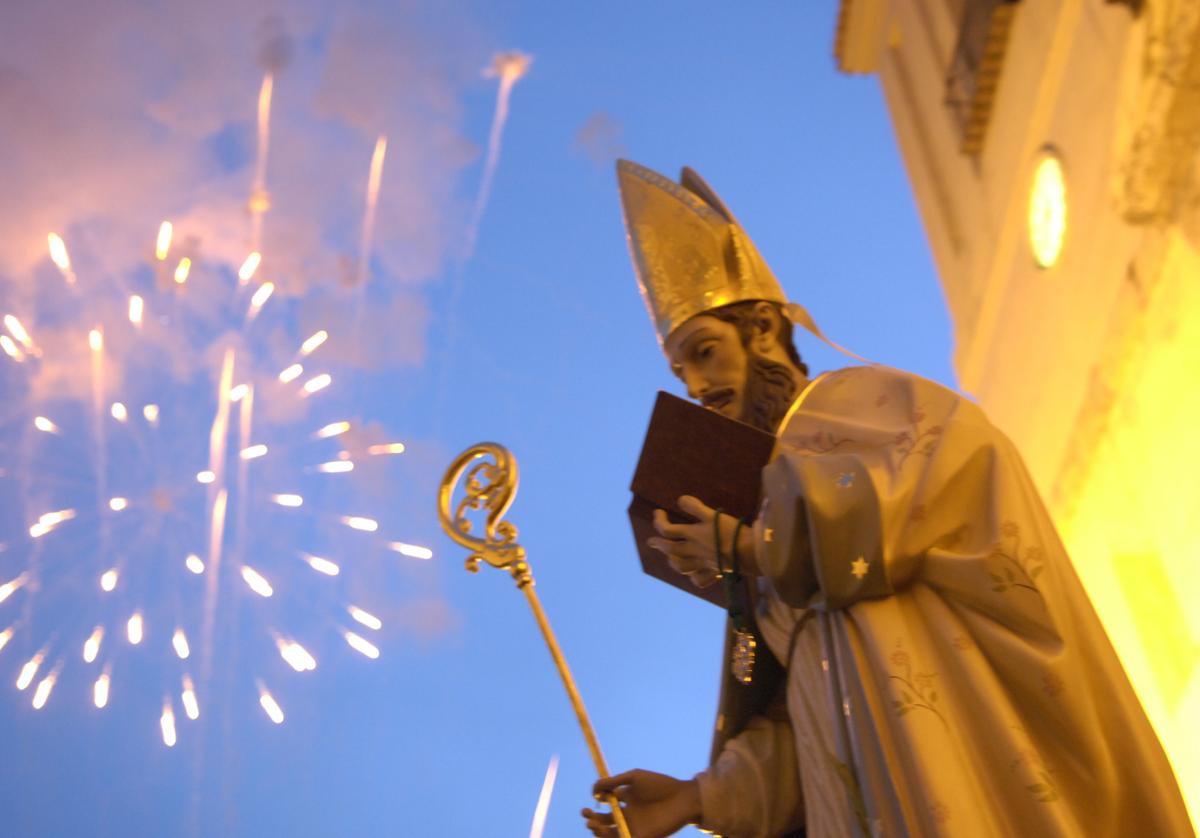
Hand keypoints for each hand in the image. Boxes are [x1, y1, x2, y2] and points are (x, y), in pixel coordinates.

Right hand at [581, 769, 701, 836]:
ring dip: (598, 832)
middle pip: (604, 822)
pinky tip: (607, 832)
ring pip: (610, 835)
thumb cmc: (660, 785)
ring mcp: (635, 828)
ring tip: (595, 824)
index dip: (598, 800)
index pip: (606, 805)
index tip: (599, 794)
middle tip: (587, 814)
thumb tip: (594, 790)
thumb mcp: (634, 778)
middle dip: (592, 819)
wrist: (682, 798)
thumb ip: (613, 782)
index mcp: (627, 800)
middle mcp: (629, 815)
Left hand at [646, 496, 757, 586]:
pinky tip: (694, 574)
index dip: (659, 521)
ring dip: (672, 561)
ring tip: (669, 558)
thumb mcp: (713, 515)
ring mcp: (703, 564)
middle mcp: (694, 551)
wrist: (750, 554)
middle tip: (650, 542)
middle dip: (658, 544)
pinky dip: (694, 577)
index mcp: (692, 535)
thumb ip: (695, 507)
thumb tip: (679, 500)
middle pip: (670, 550)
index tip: (658, 513)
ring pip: (682, 566)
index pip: (667, 530)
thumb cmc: (732, 532)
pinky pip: (700, 579)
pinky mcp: (715, 572)